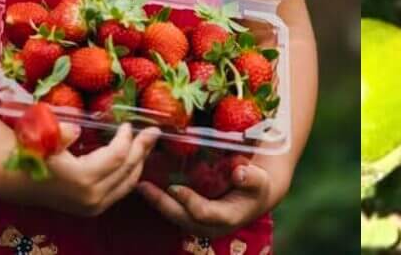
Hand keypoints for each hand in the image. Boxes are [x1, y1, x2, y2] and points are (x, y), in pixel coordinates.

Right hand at [18, 122, 161, 216]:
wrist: (19, 180)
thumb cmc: (33, 153)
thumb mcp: (44, 138)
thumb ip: (61, 134)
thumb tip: (76, 131)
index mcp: (81, 178)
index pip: (118, 156)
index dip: (127, 139)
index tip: (128, 124)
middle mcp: (91, 196)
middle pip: (128, 170)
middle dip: (142, 149)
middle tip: (153, 132)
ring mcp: (92, 206)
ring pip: (128, 182)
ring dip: (139, 161)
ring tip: (146, 143)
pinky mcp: (92, 210)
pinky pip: (120, 191)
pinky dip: (130, 174)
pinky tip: (134, 160)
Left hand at [135, 161, 272, 238]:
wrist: (254, 199)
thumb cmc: (257, 187)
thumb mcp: (260, 181)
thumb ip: (252, 177)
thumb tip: (240, 173)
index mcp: (226, 218)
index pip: (203, 213)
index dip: (188, 201)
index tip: (175, 187)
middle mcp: (209, 226)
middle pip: (181, 217)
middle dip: (161, 203)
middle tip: (143, 186)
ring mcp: (198, 224)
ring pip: (173, 215)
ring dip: (156, 201)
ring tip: (140, 185)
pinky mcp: (191, 217)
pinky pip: (172, 210)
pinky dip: (160, 199)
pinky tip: (147, 185)